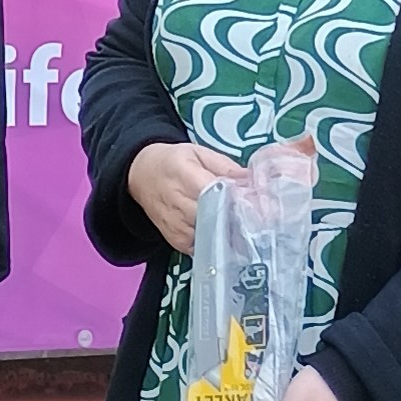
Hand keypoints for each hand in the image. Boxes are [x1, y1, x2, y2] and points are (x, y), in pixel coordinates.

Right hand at [127, 141, 247, 253]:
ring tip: (242, 224)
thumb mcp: (199, 153)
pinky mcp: (178, 242)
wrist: (140, 176)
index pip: (216, 193)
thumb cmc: (173, 162)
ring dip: (230, 232)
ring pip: (213, 236)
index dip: (238, 200)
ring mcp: (177, 226)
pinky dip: (217, 242)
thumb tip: (252, 182)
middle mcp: (179, 204)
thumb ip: (226, 167)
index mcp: (185, 175)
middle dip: (238, 218)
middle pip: (216, 218)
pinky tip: (224, 233)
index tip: (259, 204)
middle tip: (257, 216)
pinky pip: (205, 247)